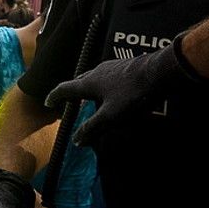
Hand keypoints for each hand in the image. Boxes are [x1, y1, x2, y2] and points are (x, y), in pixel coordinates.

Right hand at [45, 40, 194, 144]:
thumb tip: (76, 141)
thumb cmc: (133, 94)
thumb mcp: (111, 116)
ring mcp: (112, 67)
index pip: (64, 89)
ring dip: (90, 88)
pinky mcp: (126, 66)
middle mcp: (97, 72)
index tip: (48, 102)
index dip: (54, 96)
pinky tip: (116, 92)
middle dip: (73, 92)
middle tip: (71, 101)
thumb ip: (93, 128)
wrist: (160, 72)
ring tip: (94, 99)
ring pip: (94, 78)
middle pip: (79, 81)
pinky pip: (109, 76)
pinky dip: (105, 85)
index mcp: (88, 84)